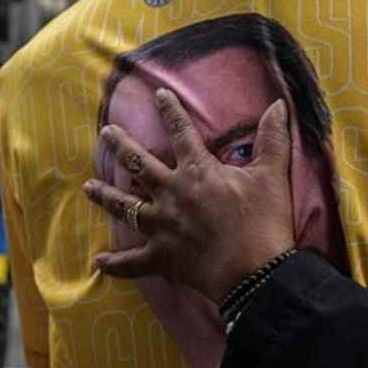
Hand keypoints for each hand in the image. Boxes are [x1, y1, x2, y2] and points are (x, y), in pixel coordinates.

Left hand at [84, 88, 295, 302]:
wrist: (254, 272)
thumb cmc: (264, 222)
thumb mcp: (272, 176)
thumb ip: (273, 138)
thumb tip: (279, 105)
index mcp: (197, 171)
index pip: (181, 132)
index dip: (170, 111)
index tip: (158, 95)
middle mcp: (172, 194)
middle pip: (139, 164)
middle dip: (120, 145)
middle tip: (106, 133)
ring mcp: (162, 226)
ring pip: (125, 207)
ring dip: (106, 196)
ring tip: (88, 187)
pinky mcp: (161, 257)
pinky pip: (132, 261)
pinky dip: (116, 263)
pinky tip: (99, 261)